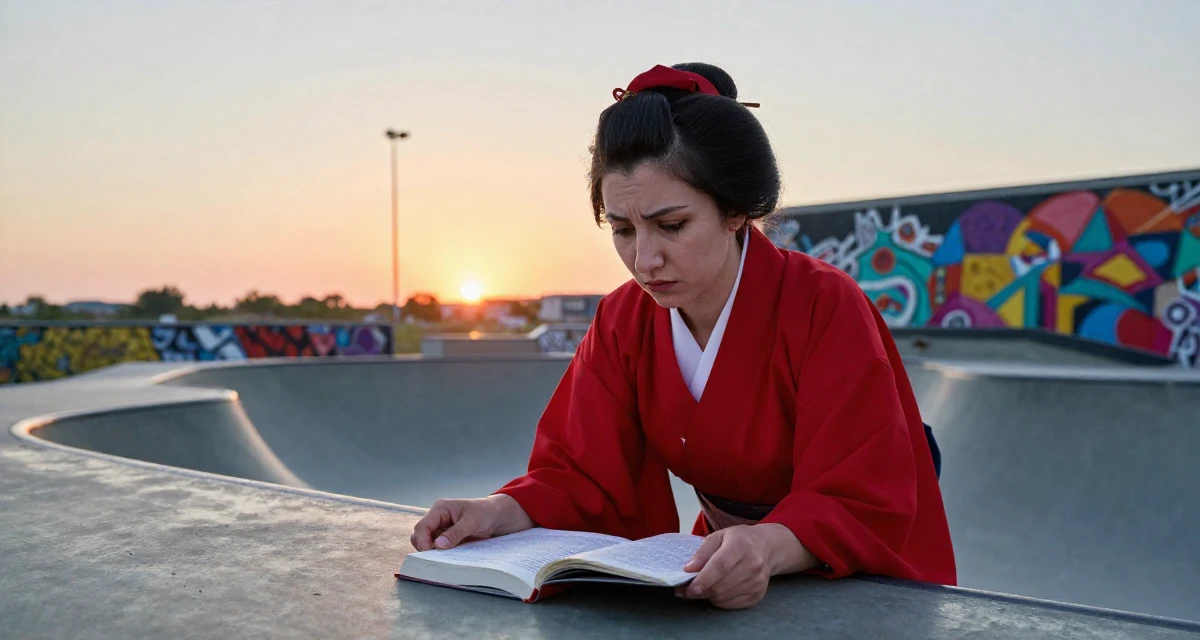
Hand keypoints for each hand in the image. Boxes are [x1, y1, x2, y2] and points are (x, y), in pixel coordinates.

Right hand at [409, 494, 534, 551]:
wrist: (503, 516)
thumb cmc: (487, 512)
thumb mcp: (472, 521)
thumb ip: (455, 533)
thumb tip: (438, 545)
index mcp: (440, 509)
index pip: (421, 527)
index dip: (423, 541)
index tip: (431, 554)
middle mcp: (438, 519)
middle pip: (420, 537)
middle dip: (426, 548)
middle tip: (438, 559)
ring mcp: (443, 530)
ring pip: (429, 544)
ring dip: (435, 553)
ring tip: (446, 560)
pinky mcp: (450, 539)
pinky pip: (441, 549)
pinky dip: (443, 555)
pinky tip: (451, 560)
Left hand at [677, 523, 816, 609]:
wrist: (767, 547)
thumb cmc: (739, 540)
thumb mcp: (718, 536)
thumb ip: (702, 552)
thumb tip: (688, 570)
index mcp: (740, 546)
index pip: (720, 566)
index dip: (703, 579)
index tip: (689, 588)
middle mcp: (752, 564)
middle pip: (721, 585)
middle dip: (701, 590)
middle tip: (688, 589)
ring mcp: (757, 582)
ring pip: (724, 597)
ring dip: (709, 595)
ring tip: (703, 586)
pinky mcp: (758, 595)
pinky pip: (731, 604)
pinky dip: (719, 600)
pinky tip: (718, 589)